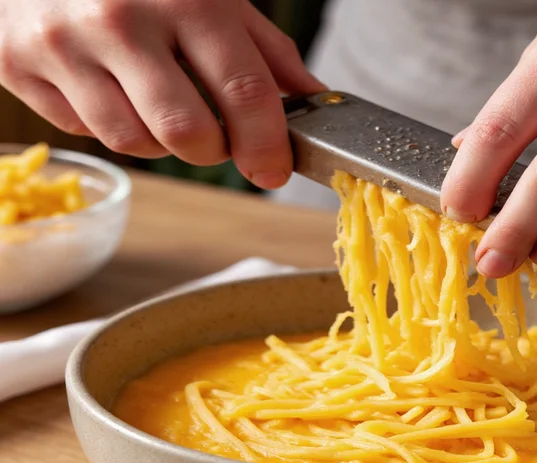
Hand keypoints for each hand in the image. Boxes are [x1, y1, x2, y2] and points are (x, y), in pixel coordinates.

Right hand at [0, 0, 324, 187]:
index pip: (244, 91)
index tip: (274, 170)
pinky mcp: (17, 65)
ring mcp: (62, 45)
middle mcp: (119, 22)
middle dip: (214, 150)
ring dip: (161, 140)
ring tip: (159, 100)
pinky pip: (86, 130)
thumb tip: (312, 100)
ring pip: (134, 142)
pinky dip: (111, 122)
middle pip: (187, 133)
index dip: (267, 143)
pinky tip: (111, 86)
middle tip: (216, 137)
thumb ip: (264, 50)